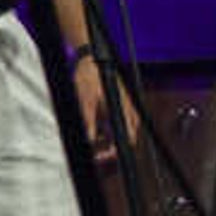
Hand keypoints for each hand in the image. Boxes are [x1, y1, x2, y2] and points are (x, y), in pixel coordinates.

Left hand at [71, 52, 124, 171]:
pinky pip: (117, 123)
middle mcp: (129, 111)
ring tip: (92, 139)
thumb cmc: (90, 76)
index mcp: (124, 110)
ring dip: (107, 139)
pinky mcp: (120, 105)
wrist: (90, 59)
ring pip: (120, 132)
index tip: (102, 156)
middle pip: (125, 138)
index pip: (128, 140)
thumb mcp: (86, 102)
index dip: (114, 152)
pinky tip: (95, 128)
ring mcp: (126, 108)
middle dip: (109, 147)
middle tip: (95, 152)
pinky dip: (106, 129)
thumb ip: (89, 124)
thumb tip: (90, 141)